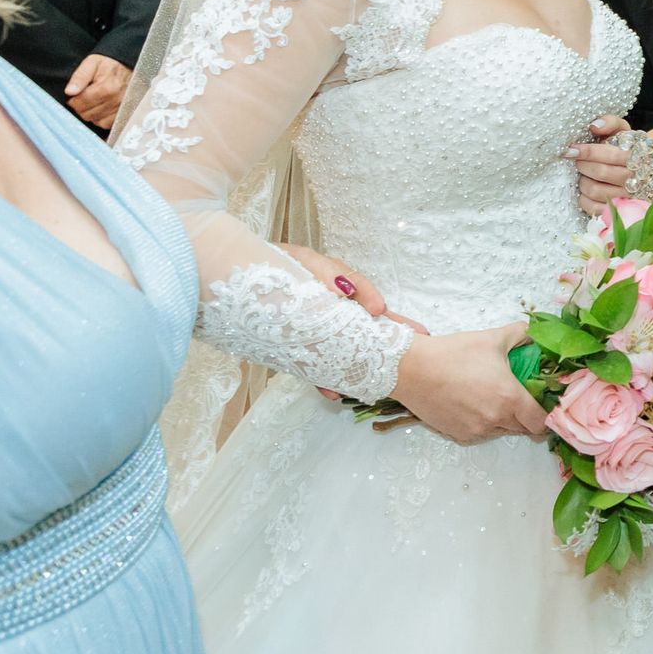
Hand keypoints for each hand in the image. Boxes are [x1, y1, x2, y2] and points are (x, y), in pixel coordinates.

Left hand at [65, 54, 130, 129]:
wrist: (128, 67)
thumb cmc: (109, 65)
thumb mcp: (92, 63)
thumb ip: (80, 76)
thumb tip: (69, 91)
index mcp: (107, 88)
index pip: (80, 103)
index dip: (73, 100)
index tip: (75, 94)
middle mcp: (116, 101)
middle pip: (87, 114)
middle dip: (80, 107)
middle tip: (83, 97)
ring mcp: (122, 109)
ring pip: (95, 120)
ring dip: (90, 113)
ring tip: (92, 102)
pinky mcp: (124, 114)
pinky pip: (106, 124)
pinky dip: (100, 118)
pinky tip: (100, 108)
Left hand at [278, 243, 428, 398]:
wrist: (233, 287)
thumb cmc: (268, 266)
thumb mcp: (298, 260)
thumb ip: (323, 272)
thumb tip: (345, 290)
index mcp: (334, 282)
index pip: (361, 287)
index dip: (372, 296)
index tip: (379, 308)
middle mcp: (333, 305)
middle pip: (365, 318)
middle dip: (390, 330)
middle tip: (419, 338)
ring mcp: (318, 326)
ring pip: (345, 343)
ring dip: (362, 360)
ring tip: (380, 376)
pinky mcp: (298, 346)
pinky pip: (316, 363)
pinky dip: (323, 379)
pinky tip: (332, 393)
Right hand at [388, 322, 551, 444]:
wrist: (412, 369)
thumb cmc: (454, 353)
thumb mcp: (492, 338)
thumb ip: (520, 335)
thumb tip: (535, 332)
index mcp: (510, 398)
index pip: (540, 422)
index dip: (546, 415)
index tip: (542, 404)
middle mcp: (495, 420)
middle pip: (523, 429)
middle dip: (525, 415)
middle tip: (519, 396)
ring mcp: (475, 431)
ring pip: (501, 431)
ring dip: (503, 419)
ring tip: (492, 396)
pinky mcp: (458, 435)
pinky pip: (480, 433)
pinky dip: (483, 423)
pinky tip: (473, 403)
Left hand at [563, 116, 652, 216]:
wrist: (648, 168)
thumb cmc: (629, 147)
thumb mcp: (623, 130)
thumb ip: (610, 122)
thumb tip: (594, 126)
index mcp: (635, 156)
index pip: (609, 155)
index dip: (587, 152)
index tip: (571, 149)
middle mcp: (635, 178)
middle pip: (600, 173)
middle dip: (583, 165)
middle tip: (579, 161)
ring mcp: (628, 197)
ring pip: (595, 191)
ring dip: (583, 181)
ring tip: (585, 175)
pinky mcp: (621, 212)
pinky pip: (594, 208)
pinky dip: (584, 199)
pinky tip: (586, 190)